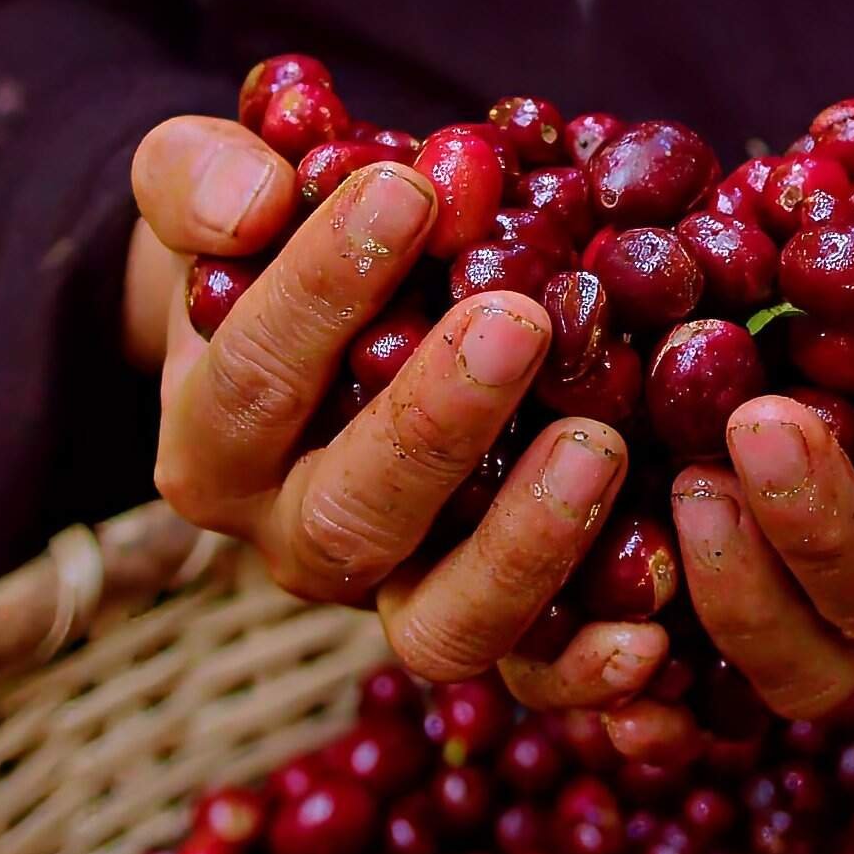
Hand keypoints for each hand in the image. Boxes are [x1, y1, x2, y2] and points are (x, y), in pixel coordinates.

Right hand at [130, 114, 669, 712]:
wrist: (346, 319)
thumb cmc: (287, 237)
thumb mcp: (218, 186)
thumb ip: (202, 176)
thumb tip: (249, 199)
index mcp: (214, 441)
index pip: (254, 375)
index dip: (323, 287)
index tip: (409, 191)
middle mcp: (297, 539)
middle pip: (353, 511)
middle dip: (437, 418)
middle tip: (520, 318)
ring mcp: (398, 598)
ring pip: (445, 620)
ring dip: (525, 540)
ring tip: (598, 441)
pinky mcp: (498, 631)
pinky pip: (537, 676)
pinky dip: (590, 667)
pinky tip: (651, 630)